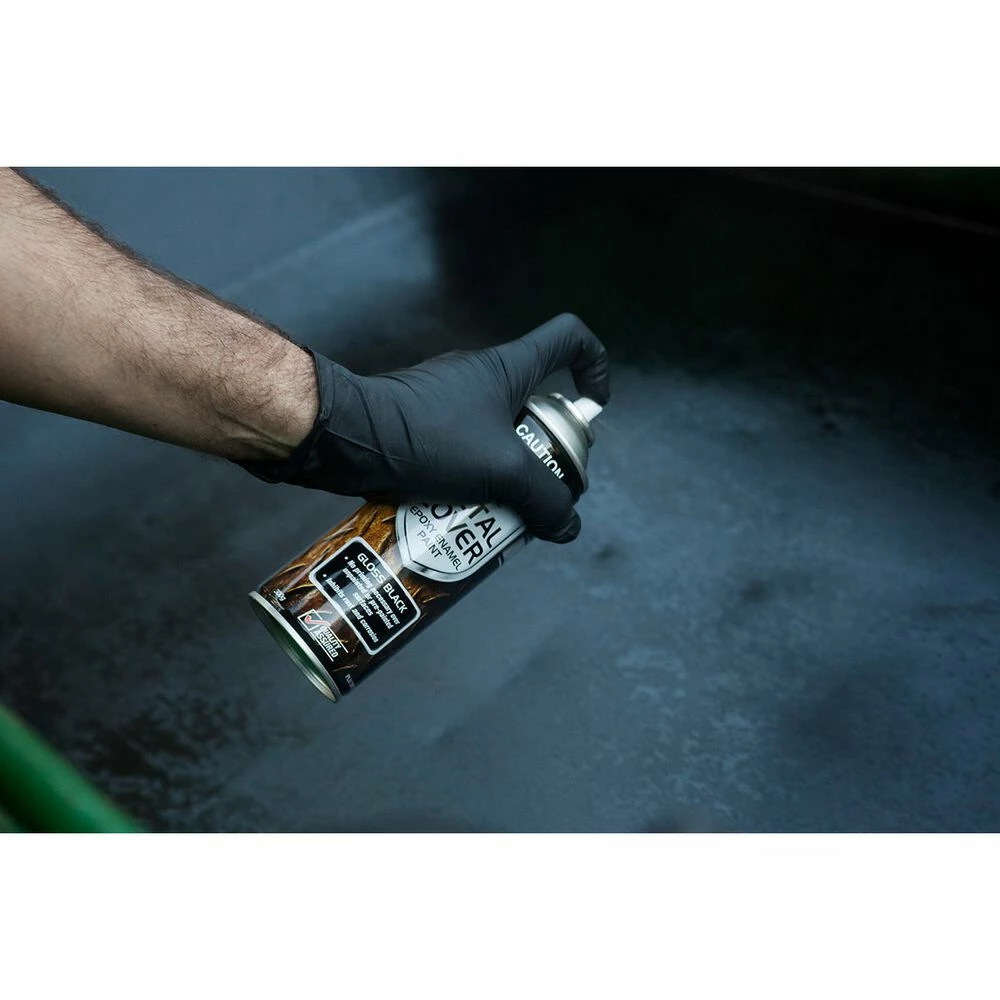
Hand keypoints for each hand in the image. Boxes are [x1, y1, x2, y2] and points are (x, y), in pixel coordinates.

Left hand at [238, 314, 610, 542]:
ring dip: (506, 473)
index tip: (592, 411)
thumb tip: (567, 525)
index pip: (570, 338)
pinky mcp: (420, 424)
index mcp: (509, 369)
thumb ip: (544, 499)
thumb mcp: (500, 472)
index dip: (594, 367)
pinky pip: (462, 449)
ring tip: (500, 515)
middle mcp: (480, 375)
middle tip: (541, 493)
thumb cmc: (426, 439)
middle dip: (546, 452)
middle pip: (536, 404)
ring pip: (497, 434)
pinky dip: (470, 479)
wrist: (344, 437)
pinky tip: (461, 516)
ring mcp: (446, 399)